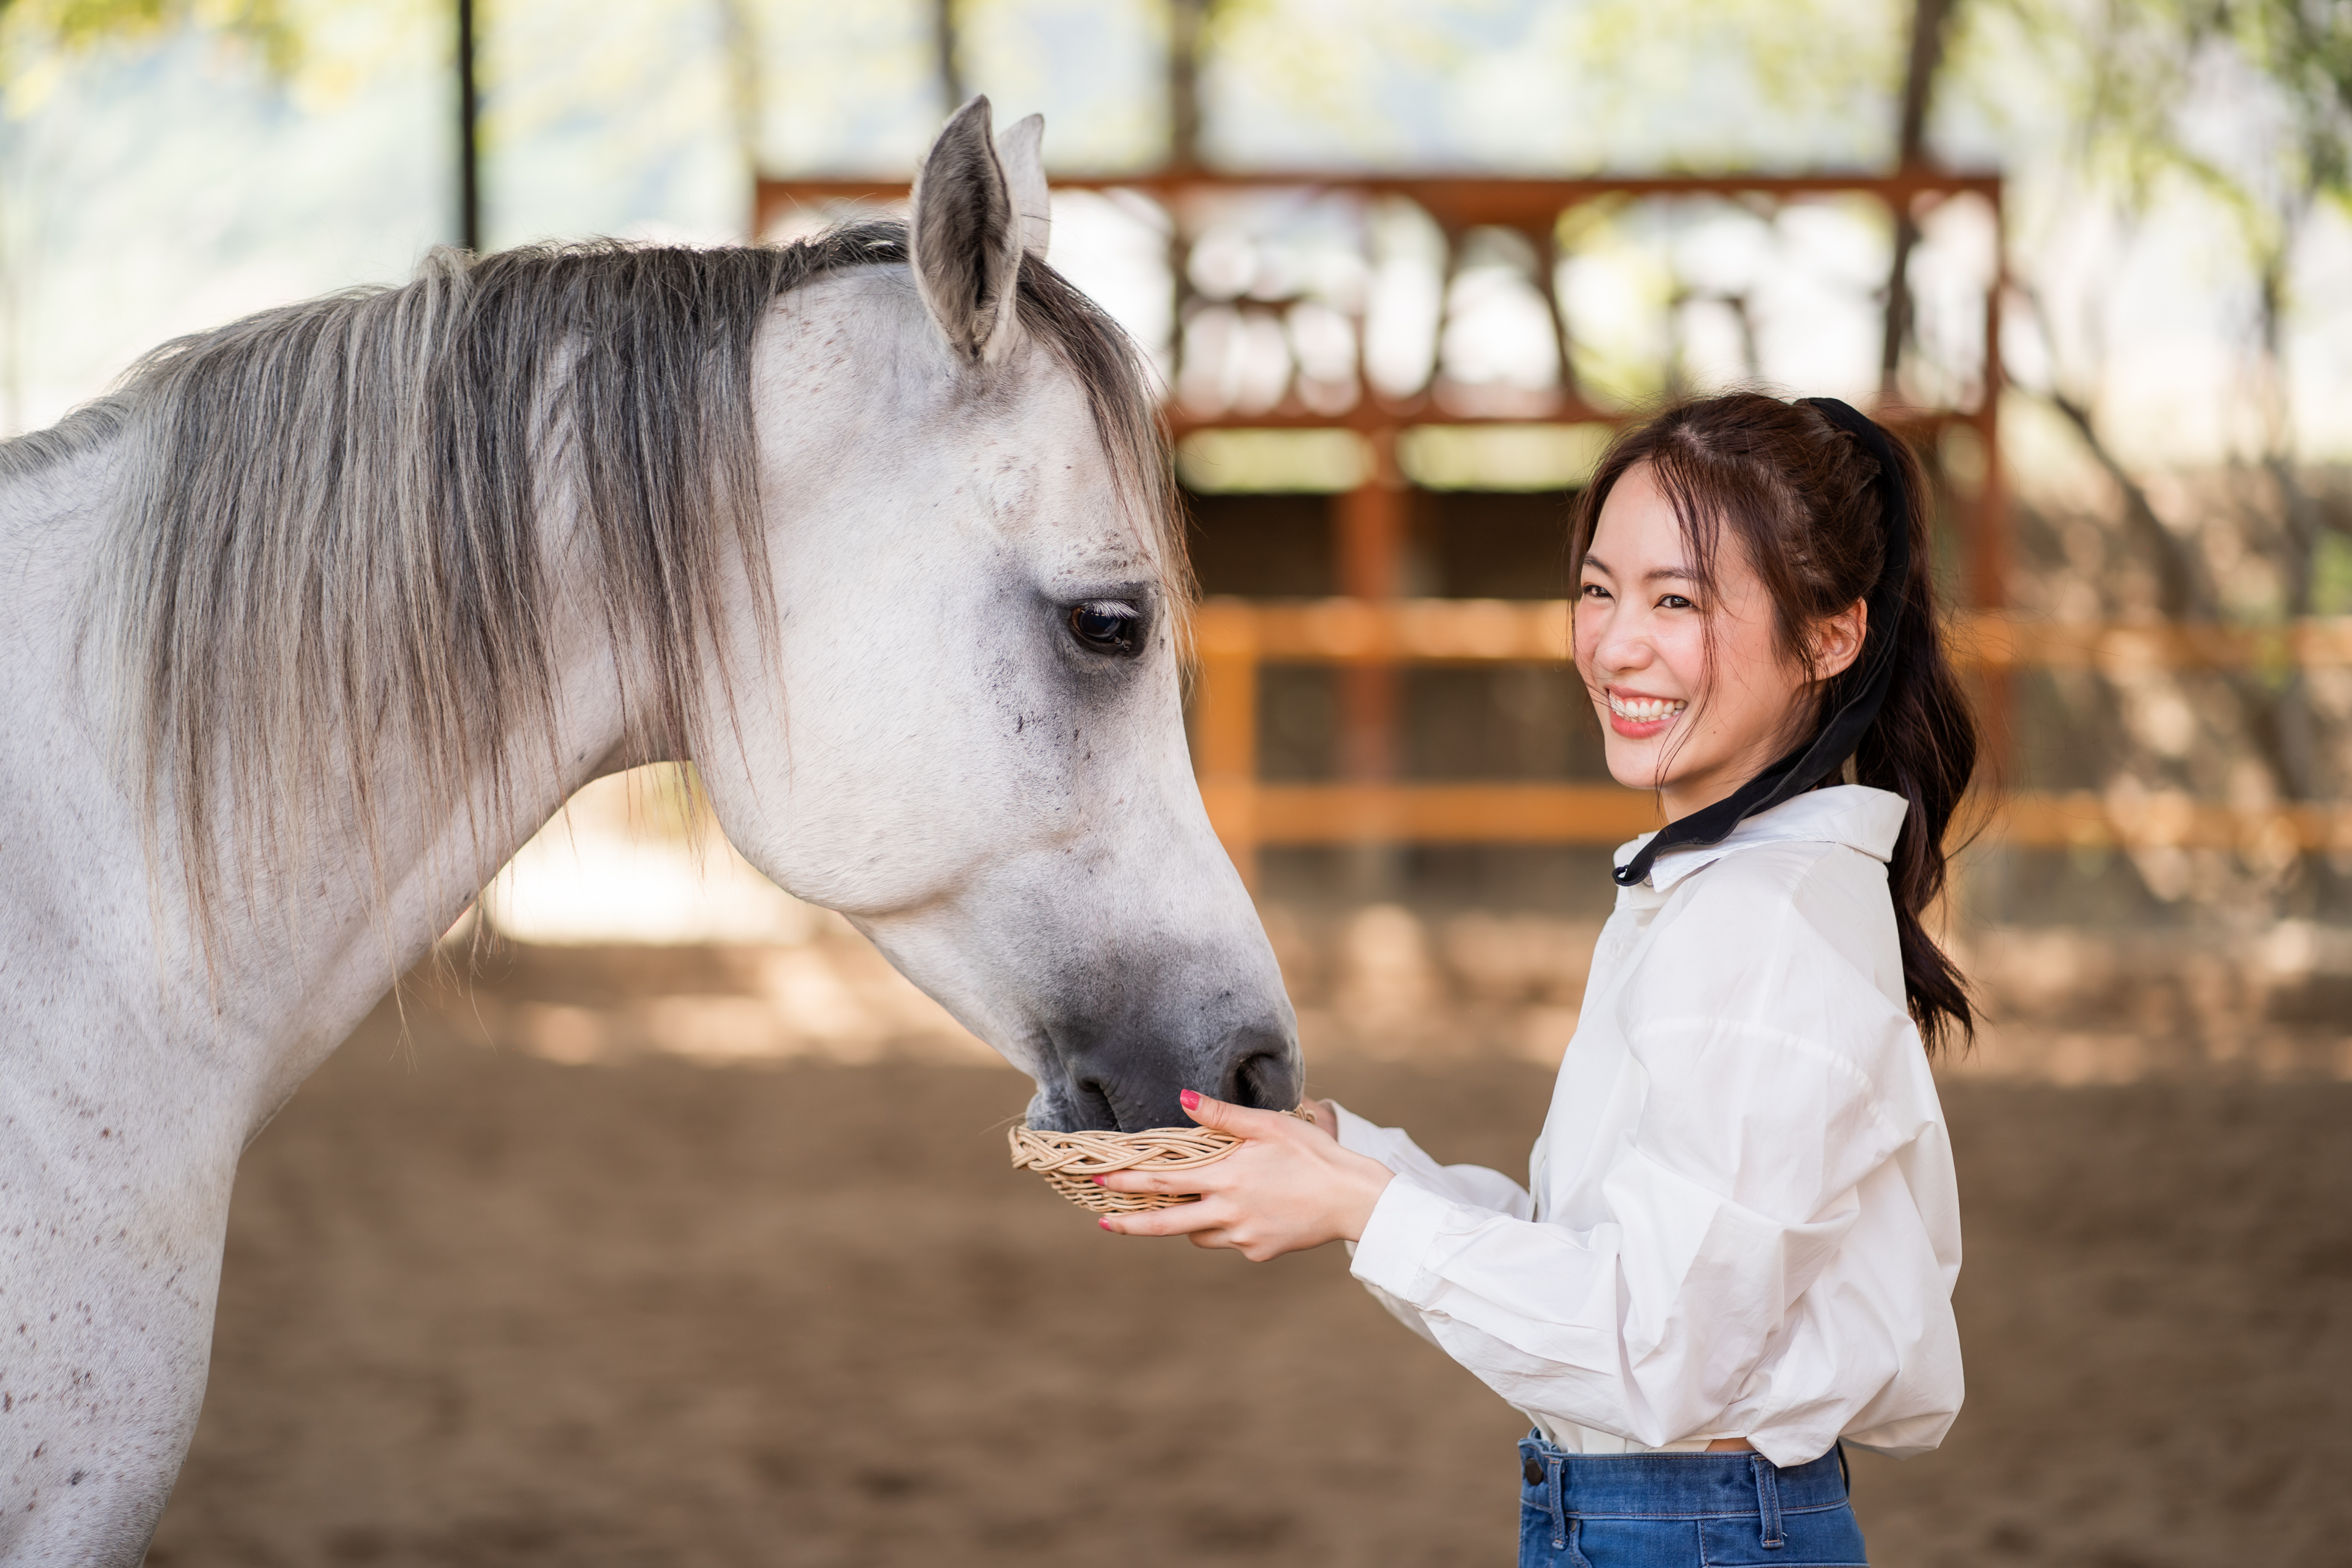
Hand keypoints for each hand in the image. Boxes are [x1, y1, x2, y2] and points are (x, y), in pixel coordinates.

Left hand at [1094, 1090, 1392, 1260]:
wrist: (1354, 1199)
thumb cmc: (1314, 1154)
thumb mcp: (1269, 1125)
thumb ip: (1223, 1116)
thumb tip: (1184, 1097)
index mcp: (1227, 1178)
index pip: (1163, 1182)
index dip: (1128, 1182)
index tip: (1101, 1181)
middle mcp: (1229, 1212)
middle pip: (1167, 1223)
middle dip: (1131, 1223)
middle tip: (1105, 1222)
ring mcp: (1244, 1237)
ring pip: (1199, 1235)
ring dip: (1189, 1221)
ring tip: (1195, 1203)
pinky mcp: (1259, 1252)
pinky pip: (1230, 1242)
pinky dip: (1227, 1228)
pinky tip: (1249, 1211)